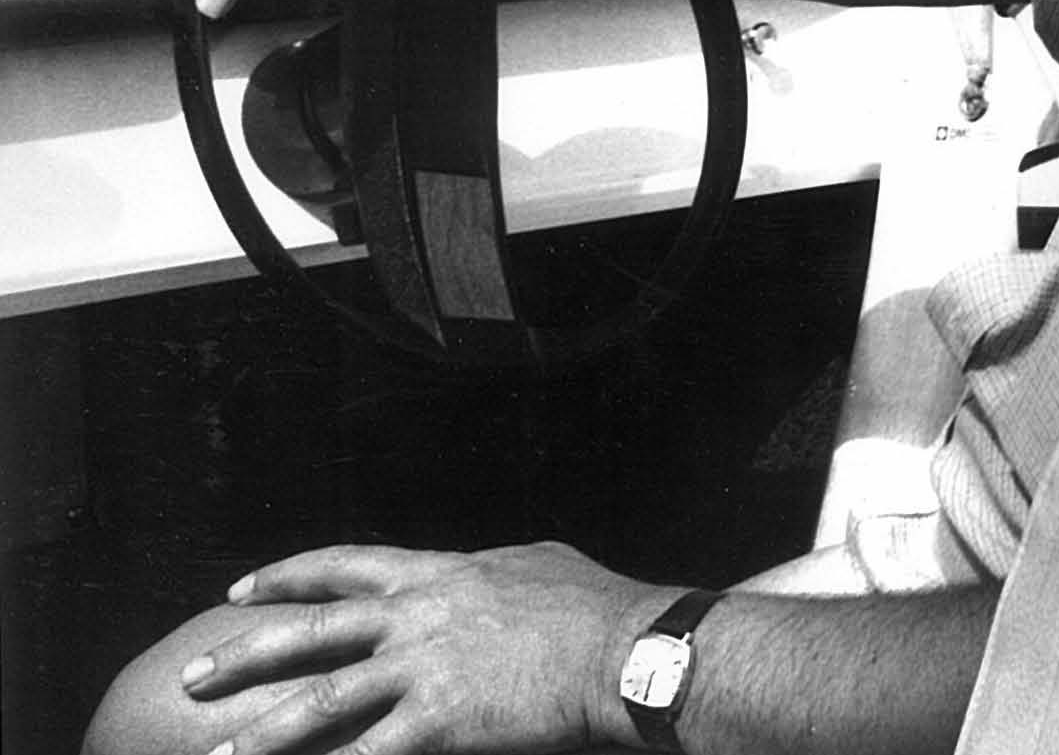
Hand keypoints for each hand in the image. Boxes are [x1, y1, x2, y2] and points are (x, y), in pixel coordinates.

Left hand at [183, 541, 660, 754]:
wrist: (627, 649)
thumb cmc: (598, 606)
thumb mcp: (537, 564)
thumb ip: (493, 569)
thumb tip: (487, 569)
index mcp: (439, 573)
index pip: (344, 566)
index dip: (286, 578)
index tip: (241, 592)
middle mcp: (417, 615)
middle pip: (309, 634)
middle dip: (243, 657)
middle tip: (190, 678)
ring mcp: (423, 670)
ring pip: (319, 703)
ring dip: (262, 734)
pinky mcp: (439, 723)